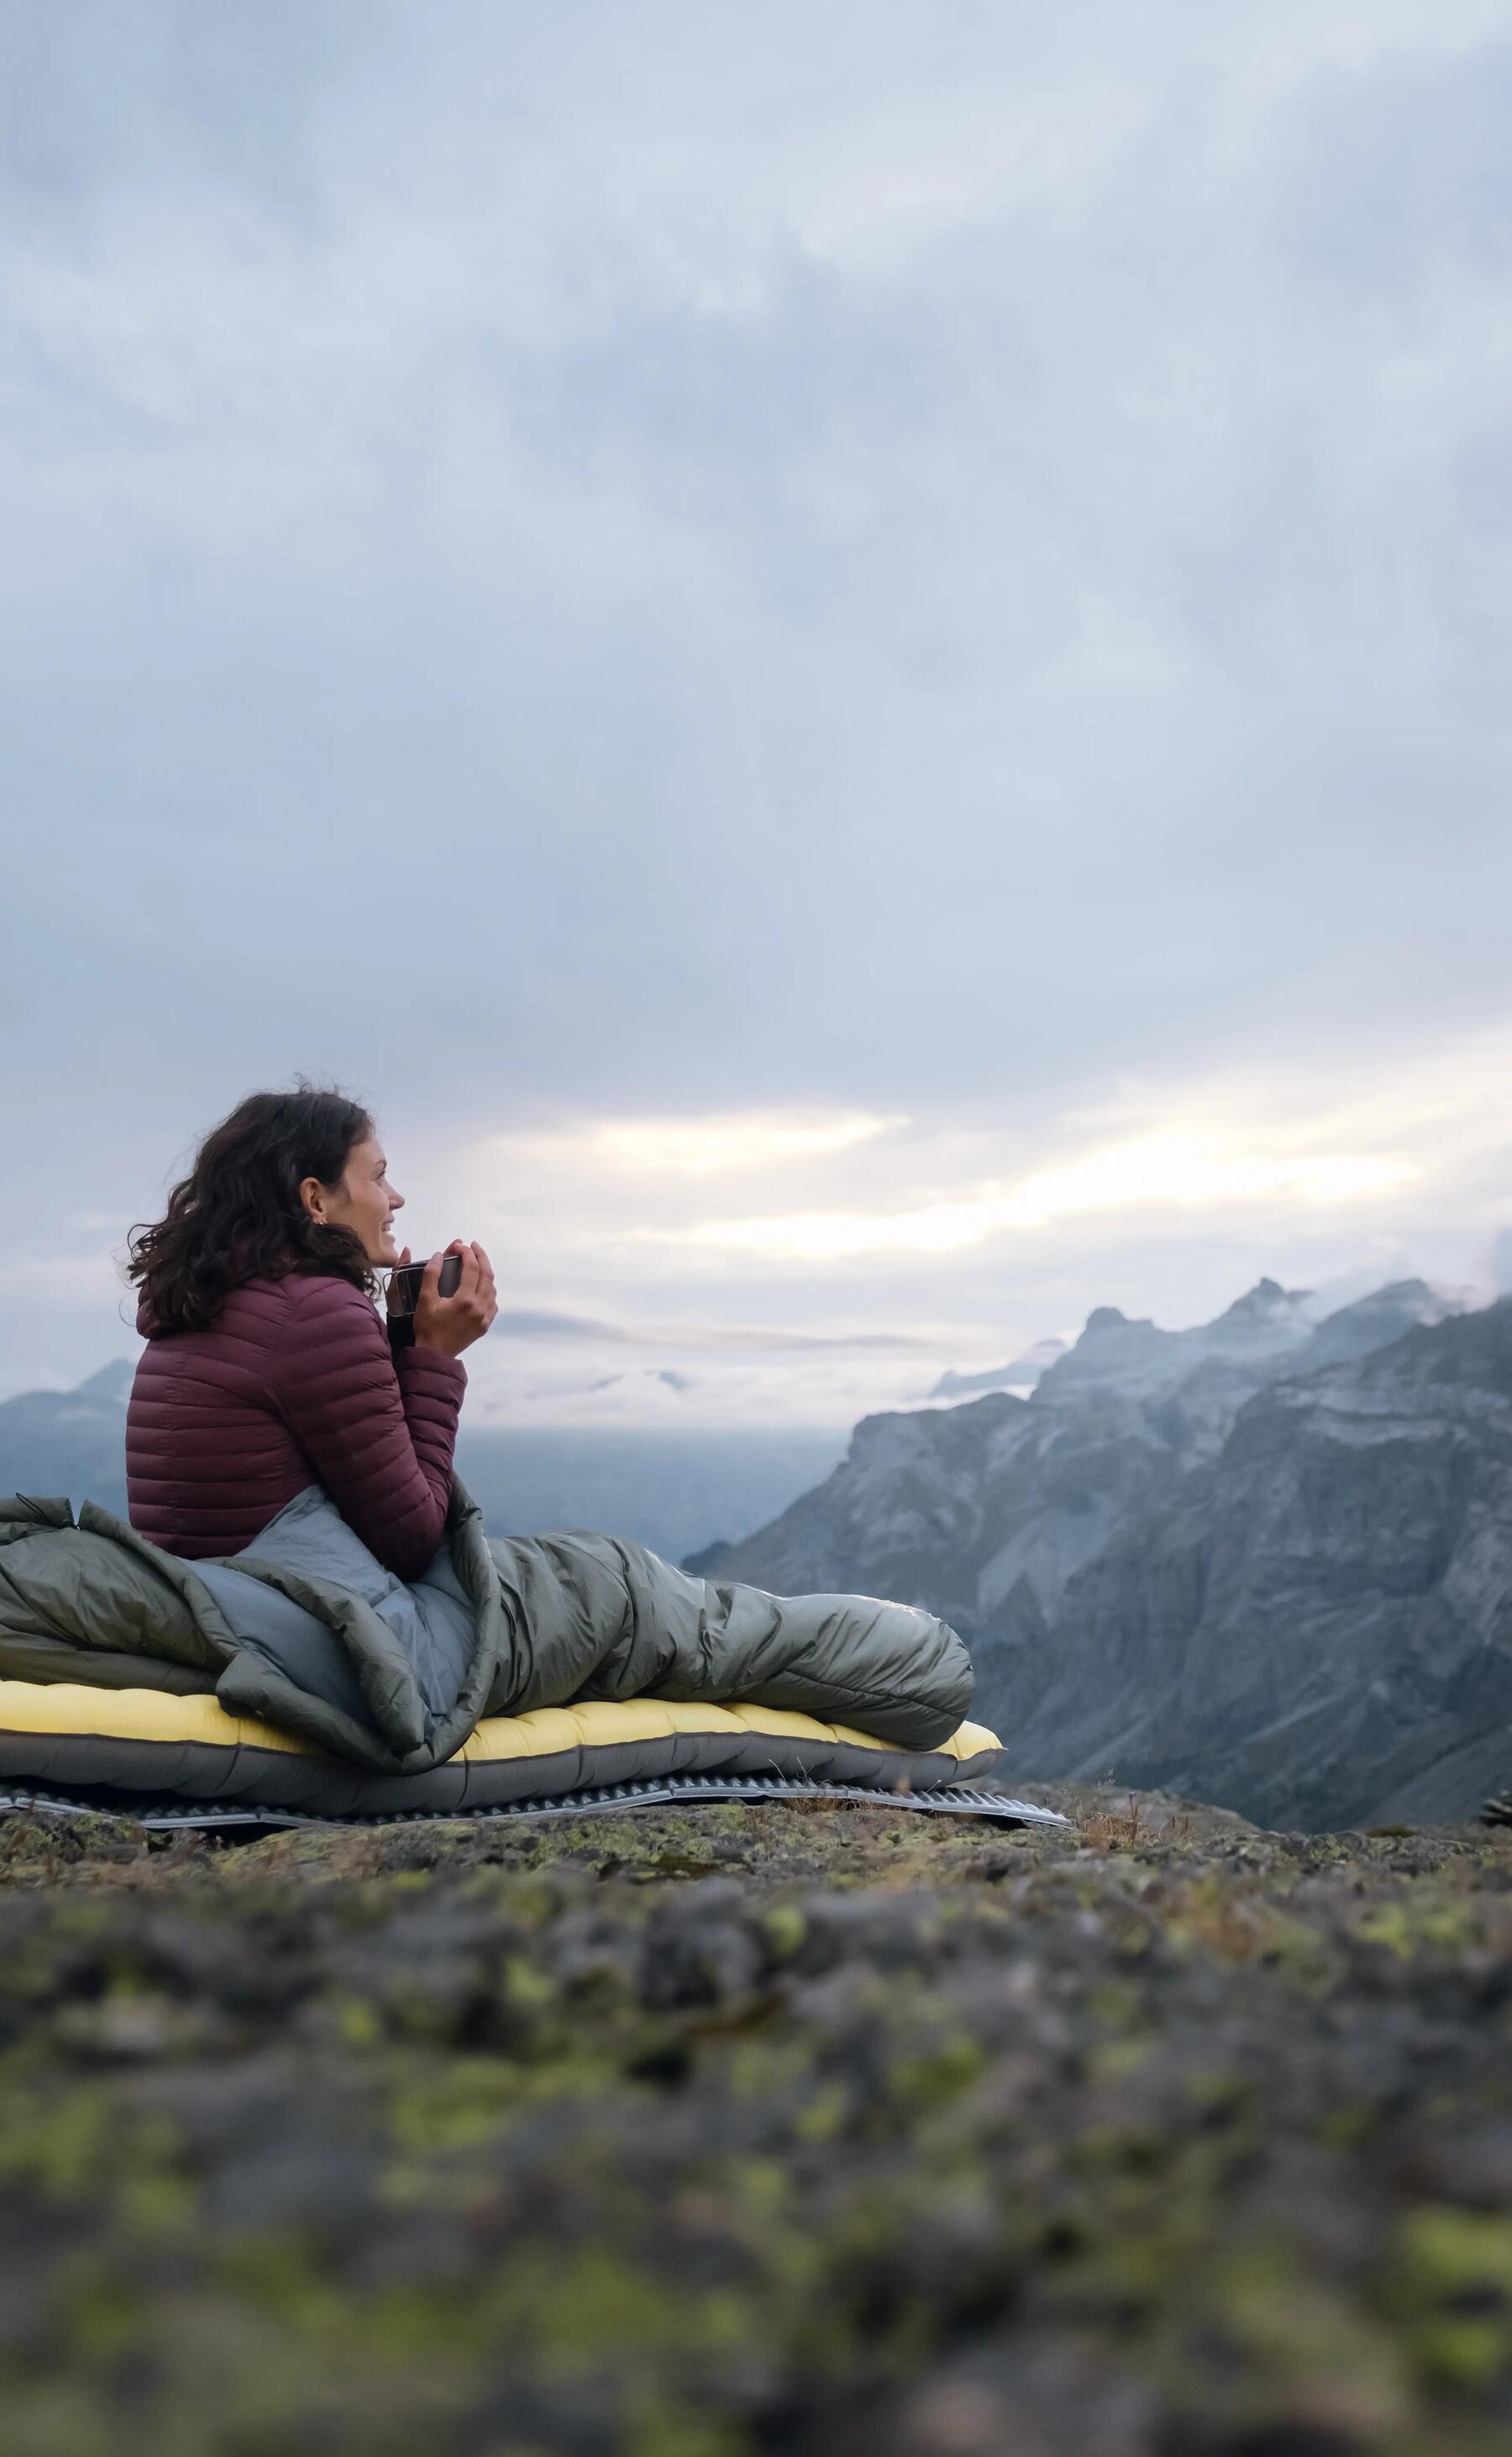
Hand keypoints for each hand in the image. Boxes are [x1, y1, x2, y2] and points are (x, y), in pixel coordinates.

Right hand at [412, 1240, 497, 1358]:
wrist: (435, 1355)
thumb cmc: (427, 1327)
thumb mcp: (425, 1300)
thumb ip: (431, 1275)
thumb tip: (438, 1255)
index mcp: (465, 1300)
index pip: (471, 1267)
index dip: (466, 1252)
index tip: (459, 1245)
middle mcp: (480, 1307)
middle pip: (487, 1274)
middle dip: (481, 1256)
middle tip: (473, 1246)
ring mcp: (485, 1317)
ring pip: (492, 1288)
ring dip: (485, 1273)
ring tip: (476, 1264)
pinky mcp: (485, 1325)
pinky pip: (493, 1303)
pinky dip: (488, 1290)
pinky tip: (479, 1287)